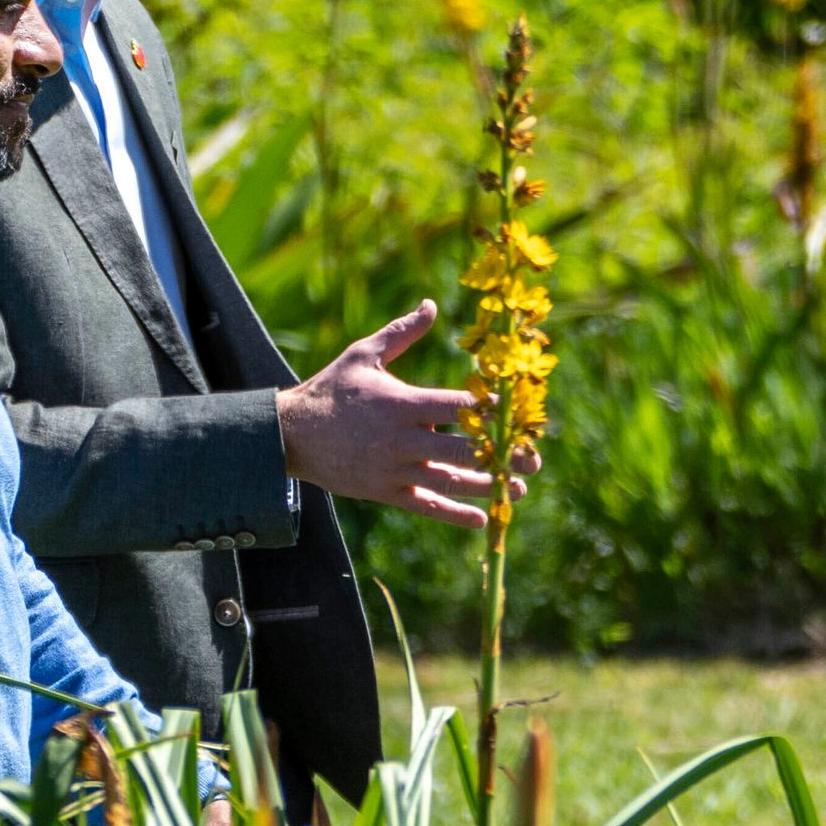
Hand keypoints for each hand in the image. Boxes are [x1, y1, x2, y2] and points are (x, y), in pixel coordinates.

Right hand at [278, 299, 517, 528]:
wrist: (291, 435)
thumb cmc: (332, 389)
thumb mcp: (364, 355)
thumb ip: (402, 333)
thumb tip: (431, 305)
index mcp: (402, 403)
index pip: (458, 407)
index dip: (491, 410)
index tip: (517, 413)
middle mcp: (403, 439)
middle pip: (463, 449)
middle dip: (502, 455)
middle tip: (534, 459)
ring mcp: (395, 469)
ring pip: (450, 481)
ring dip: (488, 487)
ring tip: (518, 490)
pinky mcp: (385, 492)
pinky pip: (425, 506)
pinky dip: (454, 515)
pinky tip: (481, 520)